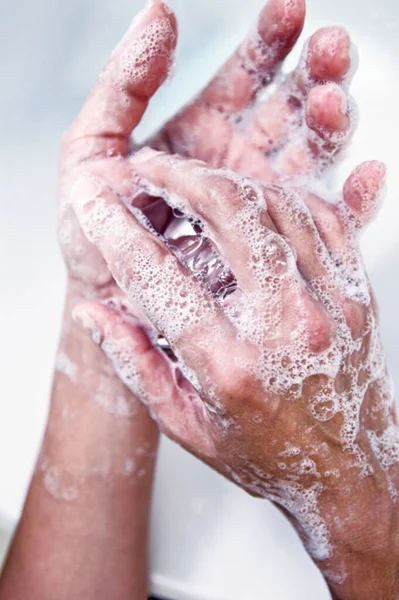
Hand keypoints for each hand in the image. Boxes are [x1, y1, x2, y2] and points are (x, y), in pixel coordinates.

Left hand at [59, 0, 354, 296]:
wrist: (106, 299)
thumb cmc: (93, 232)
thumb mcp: (91, 150)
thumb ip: (123, 85)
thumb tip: (159, 16)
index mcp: (202, 134)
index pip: (247, 76)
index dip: (270, 40)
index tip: (291, 9)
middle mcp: (237, 165)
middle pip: (289, 110)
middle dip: (313, 75)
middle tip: (331, 50)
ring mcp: (258, 207)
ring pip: (309, 159)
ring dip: (329, 128)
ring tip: (333, 104)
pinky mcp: (273, 251)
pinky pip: (319, 227)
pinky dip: (350, 205)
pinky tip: (364, 179)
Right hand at [71, 148, 398, 599]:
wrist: (349, 471)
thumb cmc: (269, 455)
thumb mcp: (188, 426)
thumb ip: (137, 365)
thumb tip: (94, 313)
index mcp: (234, 367)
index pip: (161, 278)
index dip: (118, 232)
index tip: (96, 204)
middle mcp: (288, 326)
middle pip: (228, 214)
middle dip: (179, 177)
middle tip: (148, 167)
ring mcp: (331, 303)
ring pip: (276, 203)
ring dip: (227, 180)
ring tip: (195, 177)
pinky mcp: (356, 292)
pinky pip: (323, 216)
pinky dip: (282, 195)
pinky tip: (255, 195)